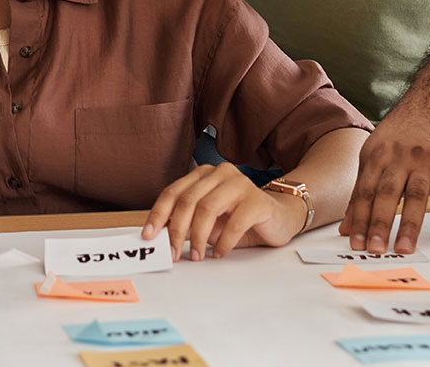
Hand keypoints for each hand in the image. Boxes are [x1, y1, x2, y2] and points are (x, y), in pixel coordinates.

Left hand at [142, 163, 304, 259]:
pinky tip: (219, 253)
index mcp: (203, 174)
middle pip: (188, 200)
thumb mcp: (208, 221)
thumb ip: (187, 223)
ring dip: (197, 238)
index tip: (149, 236)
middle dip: (176, 230)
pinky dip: (222, 242)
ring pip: (207, 209)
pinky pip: (234, 223)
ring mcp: (240, 183)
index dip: (158, 215)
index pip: (173, 192)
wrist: (280, 218)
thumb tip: (159, 238)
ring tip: (197, 256)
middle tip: (173, 253)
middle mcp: (220, 173)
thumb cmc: (240, 219)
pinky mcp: (257, 200)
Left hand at [340, 108, 429, 253]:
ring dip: (409, 224)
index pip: (364, 192)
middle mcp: (398, 158)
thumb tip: (345, 228)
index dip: (358, 219)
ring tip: (404, 248)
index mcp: (375, 156)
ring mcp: (424, 161)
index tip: (354, 243)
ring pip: (415, 195)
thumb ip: (360, 191)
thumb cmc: (399, 137)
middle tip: (374, 249)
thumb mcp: (373, 155)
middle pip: (386, 194)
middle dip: (379, 223)